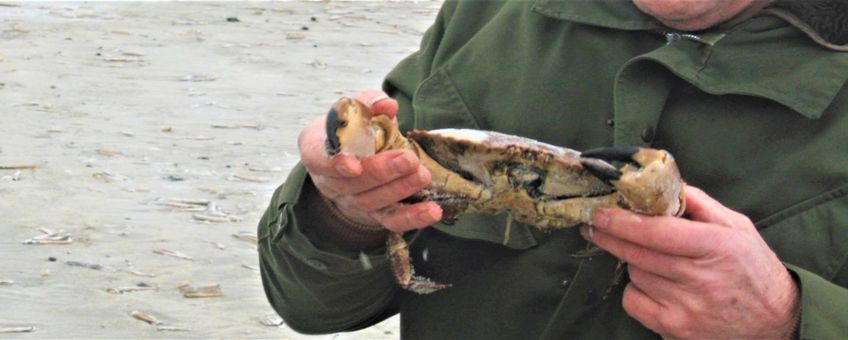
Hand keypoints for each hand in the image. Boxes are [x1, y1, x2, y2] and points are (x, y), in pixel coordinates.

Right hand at [298, 90, 441, 231]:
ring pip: (372, 202)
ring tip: (423, 176)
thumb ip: (369, 102)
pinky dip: (413, 217)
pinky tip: (433, 211)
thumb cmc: (353, 128)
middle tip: (408, 160)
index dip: (335, 164)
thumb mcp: (356, 109)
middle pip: (352, 184)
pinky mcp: (374, 214)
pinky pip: (391, 221)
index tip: (354, 165)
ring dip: (399, 190)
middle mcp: (330, 181)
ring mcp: (351, 201)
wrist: (355, 154)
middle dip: (382, 173)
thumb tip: (389, 105)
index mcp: (318, 151)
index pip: (319, 161)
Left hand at [582, 185, 799, 338]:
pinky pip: (633, 301)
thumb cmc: (753, 269)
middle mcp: (700, 278)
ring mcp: (685, 307)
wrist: (774, 324)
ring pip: (634, 274)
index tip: (600, 213)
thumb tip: (662, 184)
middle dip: (610, 236)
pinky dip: (635, 290)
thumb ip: (699, 203)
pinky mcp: (674, 328)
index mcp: (717, 246)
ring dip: (634, 262)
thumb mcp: (737, 227)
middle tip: (595, 224)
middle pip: (637, 253)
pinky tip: (653, 285)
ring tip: (653, 259)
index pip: (656, 232)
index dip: (621, 221)